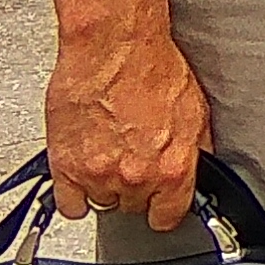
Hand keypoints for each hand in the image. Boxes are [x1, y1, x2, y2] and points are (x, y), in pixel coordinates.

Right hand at [45, 7, 210, 231]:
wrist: (114, 46)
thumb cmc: (152, 69)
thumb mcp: (195, 111)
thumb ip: (194, 150)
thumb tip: (198, 168)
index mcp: (172, 169)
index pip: (168, 217)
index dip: (163, 209)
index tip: (159, 204)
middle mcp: (135, 178)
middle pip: (133, 207)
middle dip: (134, 188)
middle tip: (131, 159)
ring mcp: (98, 175)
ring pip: (102, 202)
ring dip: (104, 186)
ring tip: (107, 155)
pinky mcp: (66, 166)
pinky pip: (68, 205)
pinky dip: (73, 193)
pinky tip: (81, 175)